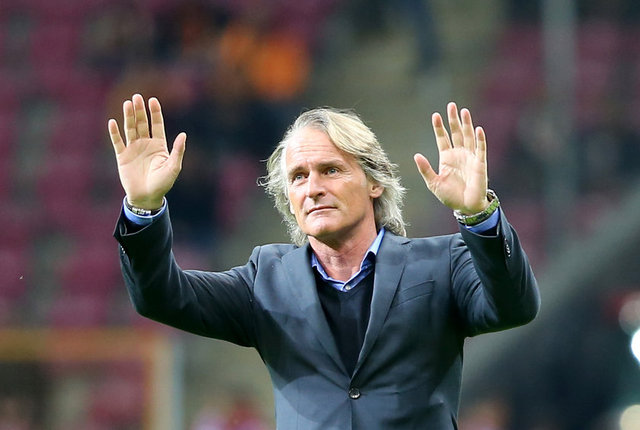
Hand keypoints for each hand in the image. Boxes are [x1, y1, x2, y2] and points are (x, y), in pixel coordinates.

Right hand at [108, 94, 185, 209]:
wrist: (147, 197)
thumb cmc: (163, 183)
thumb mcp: (173, 167)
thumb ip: (178, 151)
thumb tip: (184, 134)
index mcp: (159, 145)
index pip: (157, 125)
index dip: (155, 112)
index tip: (153, 100)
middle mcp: (146, 144)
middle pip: (142, 123)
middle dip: (140, 110)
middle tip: (137, 97)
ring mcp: (133, 149)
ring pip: (130, 129)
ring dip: (128, 116)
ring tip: (127, 103)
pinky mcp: (122, 156)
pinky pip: (117, 142)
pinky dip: (115, 132)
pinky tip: (113, 122)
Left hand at [414, 102, 488, 214]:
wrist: (466, 207)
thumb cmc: (450, 196)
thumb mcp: (433, 183)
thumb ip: (425, 169)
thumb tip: (416, 155)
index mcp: (446, 158)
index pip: (442, 138)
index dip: (439, 127)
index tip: (435, 115)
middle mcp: (458, 154)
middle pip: (456, 133)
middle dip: (453, 119)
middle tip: (451, 105)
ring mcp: (470, 157)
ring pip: (468, 137)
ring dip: (466, 124)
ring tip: (464, 111)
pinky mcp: (480, 164)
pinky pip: (480, 149)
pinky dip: (480, 139)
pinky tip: (477, 129)